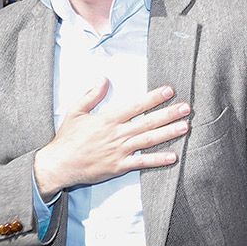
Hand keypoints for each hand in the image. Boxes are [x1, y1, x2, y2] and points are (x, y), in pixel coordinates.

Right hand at [32, 80, 190, 198]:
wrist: (59, 164)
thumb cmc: (67, 138)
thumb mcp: (75, 111)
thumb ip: (92, 95)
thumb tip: (104, 79)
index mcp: (107, 119)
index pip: (135, 106)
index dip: (153, 98)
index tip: (169, 91)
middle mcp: (117, 134)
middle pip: (147, 122)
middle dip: (168, 114)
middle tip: (186, 108)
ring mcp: (119, 151)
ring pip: (149, 140)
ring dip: (168, 133)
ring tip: (185, 127)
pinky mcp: (119, 166)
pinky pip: (142, 163)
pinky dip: (158, 160)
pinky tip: (173, 157)